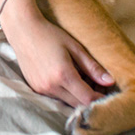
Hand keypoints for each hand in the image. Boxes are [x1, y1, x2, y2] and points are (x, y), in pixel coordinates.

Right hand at [0, 6, 114, 107]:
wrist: (23, 30)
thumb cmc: (50, 35)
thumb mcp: (75, 47)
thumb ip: (93, 67)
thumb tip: (111, 81)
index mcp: (63, 75)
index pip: (87, 99)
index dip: (100, 99)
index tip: (108, 93)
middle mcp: (51, 86)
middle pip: (78, 104)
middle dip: (90, 98)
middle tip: (98, 86)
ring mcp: (41, 89)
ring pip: (66, 101)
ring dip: (77, 96)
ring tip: (83, 79)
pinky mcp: (35, 88)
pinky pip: (55, 97)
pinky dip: (65, 93)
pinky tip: (68, 79)